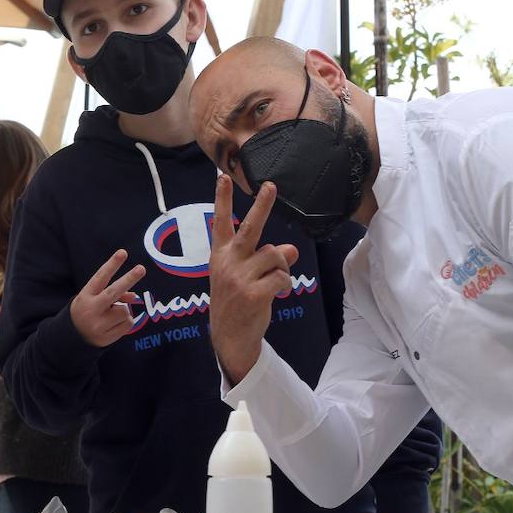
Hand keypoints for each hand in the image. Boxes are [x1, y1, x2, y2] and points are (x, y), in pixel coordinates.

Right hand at [71, 249, 145, 346]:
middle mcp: (91, 309)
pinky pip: (128, 324)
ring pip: (125, 310)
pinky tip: (112, 325)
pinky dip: (125, 322)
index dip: (112, 265)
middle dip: (128, 279)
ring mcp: (98, 325)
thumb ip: (112, 293)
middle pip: (113, 292)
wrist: (74, 337)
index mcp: (85, 296)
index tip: (123, 253)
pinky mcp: (106, 338)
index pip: (100, 277)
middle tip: (141, 269)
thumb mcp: (94, 298)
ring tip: (110, 316)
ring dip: (123, 311)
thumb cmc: (88, 310)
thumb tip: (134, 296)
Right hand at [209, 176, 299, 381]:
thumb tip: (292, 249)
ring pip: (275, 255)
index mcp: (220, 255)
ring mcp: (238, 277)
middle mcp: (227, 262)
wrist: (229, 336)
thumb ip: (264, 258)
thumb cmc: (238, 301)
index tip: (222, 176)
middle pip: (250, 228)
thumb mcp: (244, 276)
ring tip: (273, 281)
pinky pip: (282, 276)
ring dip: (282, 267)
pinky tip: (276, 294)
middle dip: (261, 205)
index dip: (221, 199)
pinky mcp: (253, 293)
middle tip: (271, 185)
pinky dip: (284, 284)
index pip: (220, 223)